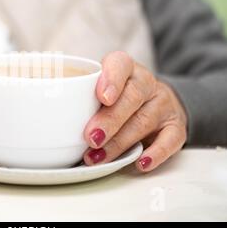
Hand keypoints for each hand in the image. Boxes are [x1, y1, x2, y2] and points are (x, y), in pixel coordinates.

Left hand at [83, 51, 186, 171]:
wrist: (155, 102)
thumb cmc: (117, 97)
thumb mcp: (100, 88)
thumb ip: (82, 96)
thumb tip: (51, 118)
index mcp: (126, 68)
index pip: (120, 64)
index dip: (112, 79)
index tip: (101, 97)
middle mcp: (146, 83)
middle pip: (131, 97)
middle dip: (109, 120)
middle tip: (90, 137)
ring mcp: (163, 104)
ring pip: (144, 121)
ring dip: (119, 142)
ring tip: (98, 157)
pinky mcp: (175, 126)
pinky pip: (170, 139)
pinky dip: (156, 153)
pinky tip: (140, 162)